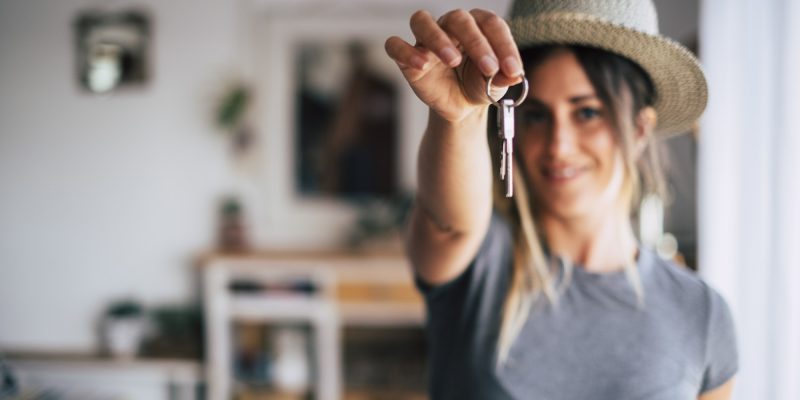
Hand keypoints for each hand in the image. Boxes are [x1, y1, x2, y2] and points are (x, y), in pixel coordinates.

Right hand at [385, 9, 523, 122]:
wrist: (460, 105)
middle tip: (489, 68)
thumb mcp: (496, 85)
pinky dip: (406, 52)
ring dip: (438, 38)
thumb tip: (514, 76)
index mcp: (477, 25)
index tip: (512, 70)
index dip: (503, 45)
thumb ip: (505, 78)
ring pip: (422, 21)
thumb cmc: (478, 85)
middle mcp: (450, 25)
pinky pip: (395, 45)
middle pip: (459, 19)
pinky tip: (422, 65)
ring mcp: (426, 39)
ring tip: (453, 60)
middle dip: (476, 43)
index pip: (490, 23)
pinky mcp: (407, 57)